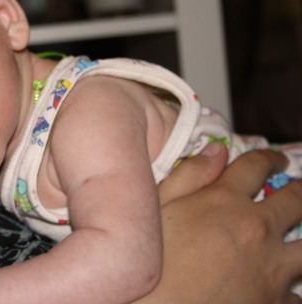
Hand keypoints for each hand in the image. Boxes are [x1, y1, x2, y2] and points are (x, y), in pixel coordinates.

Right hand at [140, 148, 301, 303]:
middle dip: (300, 190)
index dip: (269, 158)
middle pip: (296, 199)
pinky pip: (297, 293)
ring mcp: (273, 267)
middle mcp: (257, 229)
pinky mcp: (276, 301)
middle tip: (298, 190)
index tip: (276, 160)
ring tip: (296, 239)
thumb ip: (188, 175)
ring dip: (301, 240)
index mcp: (225, 201)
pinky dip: (289, 288)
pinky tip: (279, 287)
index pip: (257, 165)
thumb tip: (215, 150)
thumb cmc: (151, 264)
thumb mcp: (156, 208)